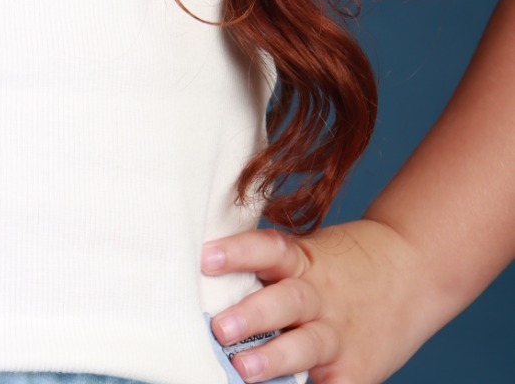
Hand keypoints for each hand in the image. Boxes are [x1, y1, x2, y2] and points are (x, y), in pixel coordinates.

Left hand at [201, 217, 427, 382]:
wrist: (413, 270)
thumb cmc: (343, 264)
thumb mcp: (310, 254)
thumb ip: (270, 271)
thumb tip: (206, 282)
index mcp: (304, 261)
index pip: (269, 249)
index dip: (238, 252)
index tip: (206, 258)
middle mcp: (319, 296)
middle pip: (285, 302)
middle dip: (252, 315)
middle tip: (219, 327)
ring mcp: (338, 335)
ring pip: (305, 347)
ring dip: (273, 359)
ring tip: (243, 370)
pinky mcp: (356, 371)